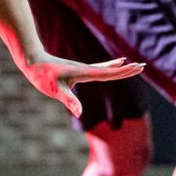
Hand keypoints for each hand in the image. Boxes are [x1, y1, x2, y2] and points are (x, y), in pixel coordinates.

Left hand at [18, 53, 144, 117]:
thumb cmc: (43, 76)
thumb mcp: (54, 90)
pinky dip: (107, 67)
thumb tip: (80, 113)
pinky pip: (97, 69)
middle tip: (142, 66)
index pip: (108, 73)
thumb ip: (68, 100)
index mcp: (83, 73)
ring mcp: (82, 69)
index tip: (136, 68)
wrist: (33, 62)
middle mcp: (85, 69)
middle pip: (110, 69)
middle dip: (126, 69)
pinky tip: (111, 65)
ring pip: (105, 68)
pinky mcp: (77, 71)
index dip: (122, 71)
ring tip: (131, 64)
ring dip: (119, 67)